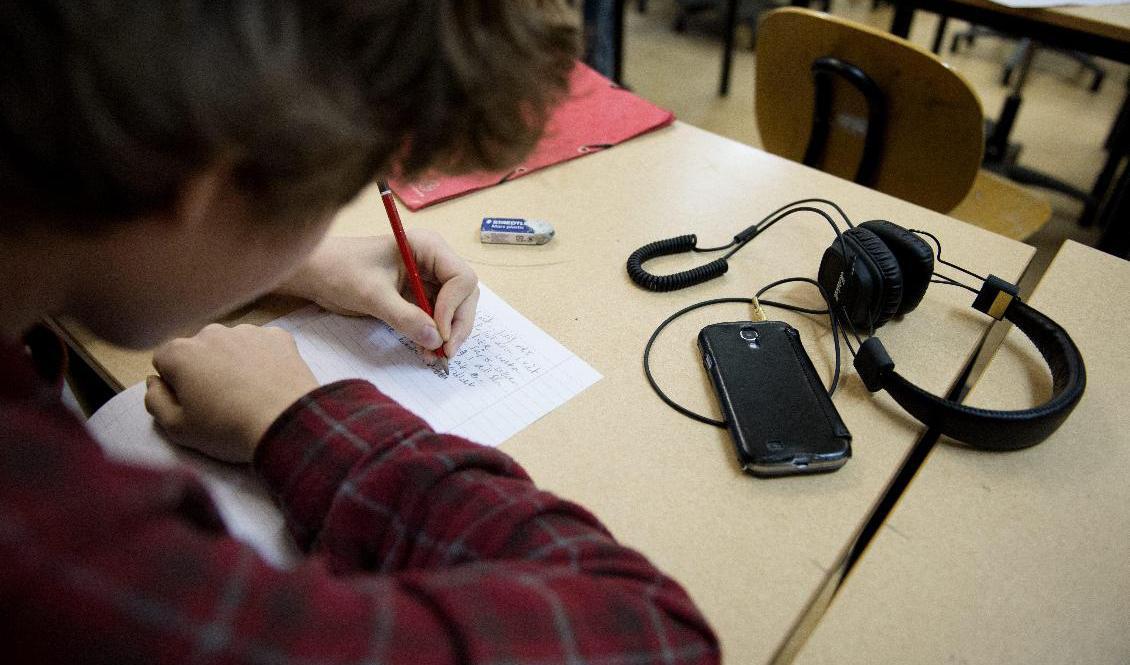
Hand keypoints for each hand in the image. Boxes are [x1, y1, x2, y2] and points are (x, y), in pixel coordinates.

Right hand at [144, 324, 318, 462]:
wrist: (286, 423)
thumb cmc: (227, 429)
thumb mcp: (177, 428)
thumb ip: (154, 401)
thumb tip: (154, 382)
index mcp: (181, 353)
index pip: (164, 361)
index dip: (174, 384)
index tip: (191, 403)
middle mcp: (211, 332)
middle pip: (199, 350)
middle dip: (204, 369)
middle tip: (222, 401)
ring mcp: (247, 331)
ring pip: (232, 345)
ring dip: (234, 362)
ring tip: (249, 394)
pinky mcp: (278, 336)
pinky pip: (263, 345)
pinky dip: (264, 359)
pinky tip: (270, 382)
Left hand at [276, 232, 478, 357]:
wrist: (315, 274)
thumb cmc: (339, 271)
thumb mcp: (373, 295)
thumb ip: (405, 317)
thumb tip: (435, 341)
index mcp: (427, 247)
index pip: (461, 278)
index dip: (454, 307)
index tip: (437, 332)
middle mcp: (433, 261)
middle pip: (464, 295)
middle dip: (456, 324)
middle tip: (445, 352)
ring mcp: (427, 278)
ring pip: (453, 309)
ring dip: (447, 334)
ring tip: (434, 357)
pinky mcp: (417, 295)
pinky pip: (435, 317)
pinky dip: (433, 335)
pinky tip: (425, 351)